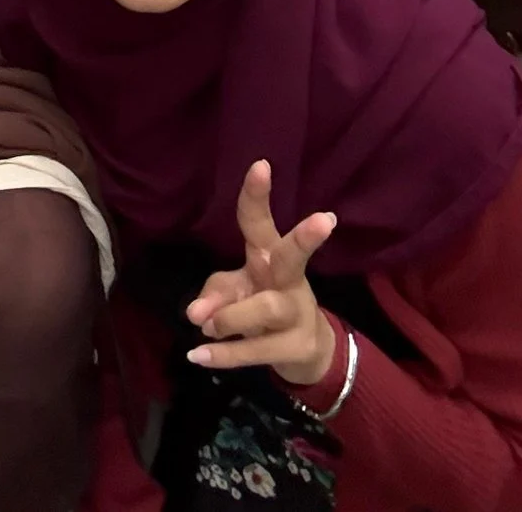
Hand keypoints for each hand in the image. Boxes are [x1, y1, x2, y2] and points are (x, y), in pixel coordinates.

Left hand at [184, 159, 338, 388]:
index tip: (261, 164)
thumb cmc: (263, 303)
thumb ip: (215, 293)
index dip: (257, 195)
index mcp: (268, 255)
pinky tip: (197, 355)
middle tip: (324, 219)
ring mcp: (295, 314)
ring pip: (267, 308)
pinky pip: (256, 350)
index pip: (259, 222)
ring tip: (206, 326)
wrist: (305, 349)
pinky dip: (224, 355)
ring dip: (232, 316)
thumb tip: (197, 314)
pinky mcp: (294, 347)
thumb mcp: (235, 290)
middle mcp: (286, 279)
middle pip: (294, 256)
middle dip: (306, 238)